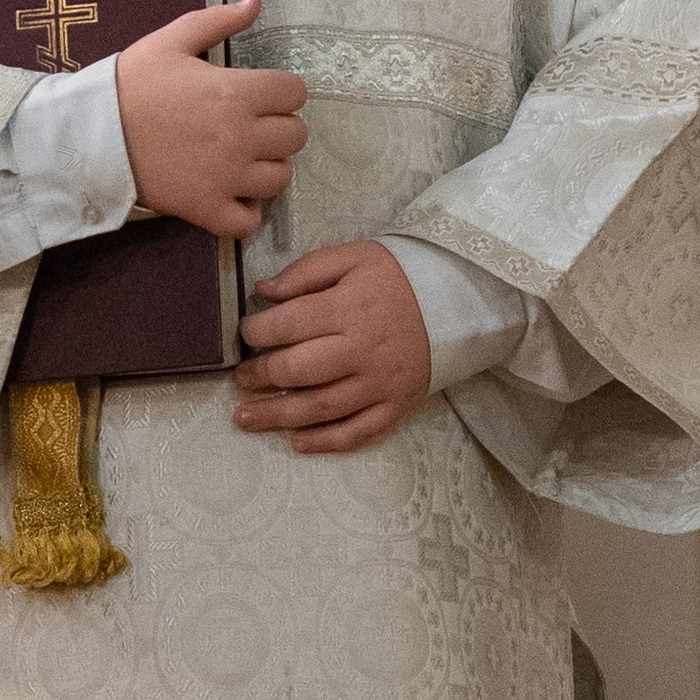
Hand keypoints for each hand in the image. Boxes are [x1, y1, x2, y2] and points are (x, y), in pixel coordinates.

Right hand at [114, 0, 306, 238]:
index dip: (282, 91)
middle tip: (252, 126)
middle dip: (279, 128)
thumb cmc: (130, 84)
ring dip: (268, 168)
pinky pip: (249, 222)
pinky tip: (232, 195)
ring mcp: (226, 177)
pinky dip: (246, 213)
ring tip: (243, 160)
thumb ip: (218, 21)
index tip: (262, 94)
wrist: (90, 133)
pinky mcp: (206, 209)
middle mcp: (240, 136)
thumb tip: (255, 3)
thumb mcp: (171, 41)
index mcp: (236, 92)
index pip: (295, 93)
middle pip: (296, 136)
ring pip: (281, 179)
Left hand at [234, 238, 431, 453]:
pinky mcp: (395, 407)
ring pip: (320, 408)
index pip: (288, 325)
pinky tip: (295, 442)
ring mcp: (379, 384)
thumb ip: (306, 271)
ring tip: (244, 418)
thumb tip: (263, 292)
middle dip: (260, 376)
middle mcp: (361, 351)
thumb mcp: (354, 257)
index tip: (245, 334)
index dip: (257, 332)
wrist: (457, 302)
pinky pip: (356, 433)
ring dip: (277, 416)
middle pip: (299, 371)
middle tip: (241, 378)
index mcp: (348, 309)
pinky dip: (324, 442)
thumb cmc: (398, 278)